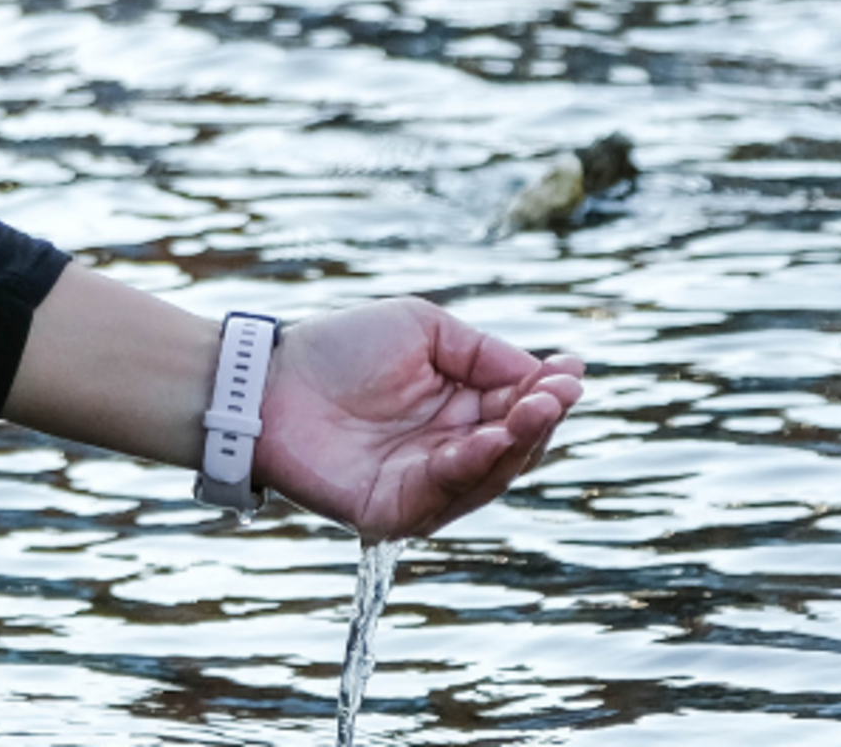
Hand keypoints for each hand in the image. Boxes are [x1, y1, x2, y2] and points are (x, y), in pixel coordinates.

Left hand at [256, 299, 583, 540]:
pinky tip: (486, 437)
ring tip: (533, 410)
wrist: (268, 381)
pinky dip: (470, 465)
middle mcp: (450, 452)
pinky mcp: (397, 511)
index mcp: (459, 409)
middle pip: (514, 447)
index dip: (547, 395)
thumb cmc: (338, 349)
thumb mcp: (422, 329)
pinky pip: (444, 492)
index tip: (572, 374)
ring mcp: (426, 486)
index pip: (518, 409)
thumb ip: (484, 352)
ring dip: (516, 443)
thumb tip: (551, 372)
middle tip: (557, 394)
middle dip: (539, 420)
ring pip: (489, 474)